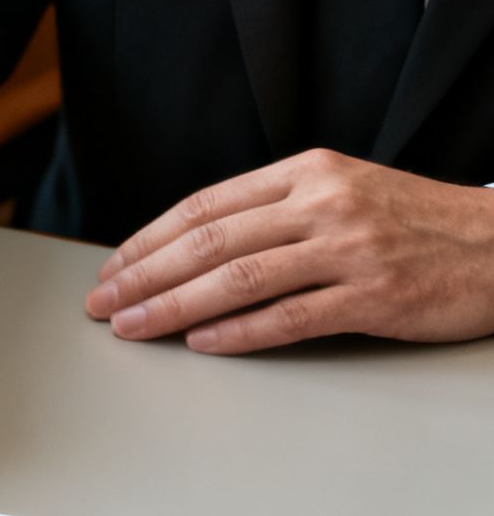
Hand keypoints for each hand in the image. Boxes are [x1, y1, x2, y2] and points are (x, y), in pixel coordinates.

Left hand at [88, 149, 493, 352]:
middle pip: (209, 242)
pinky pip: (290, 317)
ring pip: (238, 279)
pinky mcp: (374, 295)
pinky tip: (201, 344)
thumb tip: (190, 248)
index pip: (204, 207)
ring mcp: (350, 249)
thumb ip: (274, 211)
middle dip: (142, 276)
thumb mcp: (342, 191)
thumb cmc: (414, 222)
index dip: (147, 241)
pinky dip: (238, 333)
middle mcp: (323, 203)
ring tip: (132, 327)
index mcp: (307, 171)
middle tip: (101, 305)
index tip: (110, 270)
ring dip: (173, 306)